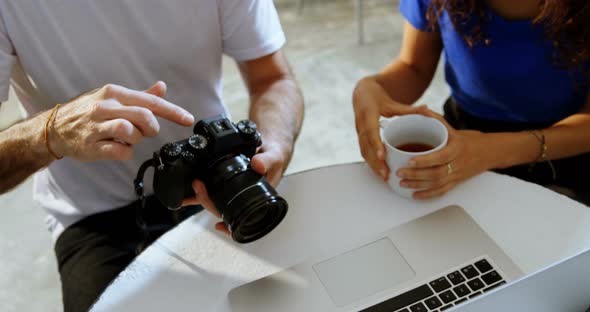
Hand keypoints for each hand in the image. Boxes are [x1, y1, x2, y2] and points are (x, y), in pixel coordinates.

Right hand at [49, 81, 193, 160]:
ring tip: (127, 139)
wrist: (55, 128)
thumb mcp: (113, 97)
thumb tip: (162, 87)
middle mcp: (105, 106)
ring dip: (136, 139)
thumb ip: (140, 95)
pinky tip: (118, 148)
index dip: (173, 111)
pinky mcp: (90, 146)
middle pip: (143, 116)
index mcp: (114, 93)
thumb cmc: (89, 111)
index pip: (150, 101)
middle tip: (147, 132)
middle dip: (152, 127)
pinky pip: (118, 151)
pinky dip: (125, 152)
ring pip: (130, 132)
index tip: (188, 119)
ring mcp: (96, 126)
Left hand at [182, 140, 290, 235]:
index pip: (244, 218)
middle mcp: (246, 198)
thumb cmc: (276, 156)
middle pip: (224, 210)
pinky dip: (203, 188)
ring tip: (191, 188)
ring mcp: (236, 190)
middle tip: (198, 186)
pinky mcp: (228, 181)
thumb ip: (267, 161)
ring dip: (202, 197)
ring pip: (217, 201)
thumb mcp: (275, 157)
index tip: (220, 225)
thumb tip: (257, 165)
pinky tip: (194, 186)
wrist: (270, 145)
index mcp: (259, 198)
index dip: (231, 225)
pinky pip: (214, 188)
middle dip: (208, 201)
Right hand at [353, 77, 430, 180]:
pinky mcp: (360, 137)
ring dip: (372, 165)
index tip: (382, 156)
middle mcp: (361, 124)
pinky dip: (371, 162)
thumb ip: (409, 109)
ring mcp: (359, 132)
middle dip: (375, 162)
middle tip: (386, 173)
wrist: (361, 93)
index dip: (376, 145)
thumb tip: (428, 110)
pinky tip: (379, 170)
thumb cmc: (377, 96)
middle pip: (366, 146)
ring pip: (363, 151)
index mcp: (368, 113)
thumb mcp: (392, 102)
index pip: (371, 131)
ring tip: (384, 176)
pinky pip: (363, 151)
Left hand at [395, 109, 494, 198]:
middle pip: (436, 173)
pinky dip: (427, 195)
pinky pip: (442, 191)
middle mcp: (457, 164)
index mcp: (456, 149)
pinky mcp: (456, 183)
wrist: (489, 153)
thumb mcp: (453, 129)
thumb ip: (437, 119)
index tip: (409, 161)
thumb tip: (421, 109)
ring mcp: (456, 175)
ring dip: (418, 185)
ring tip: (402, 183)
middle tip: (400, 173)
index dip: (425, 161)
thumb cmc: (469, 140)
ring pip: (437, 183)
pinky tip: (415, 195)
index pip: (440, 157)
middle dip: (416, 174)